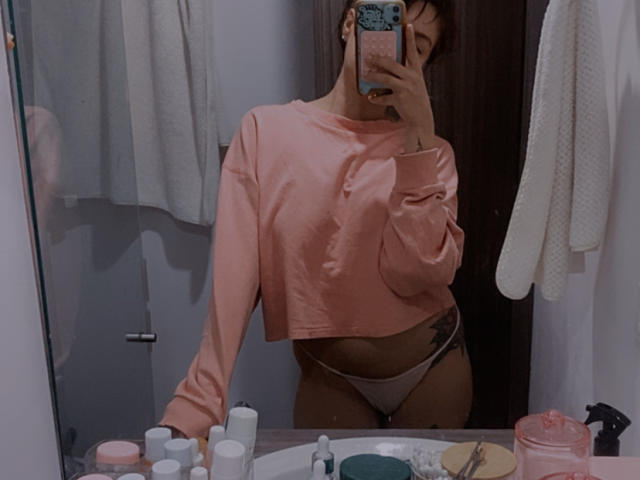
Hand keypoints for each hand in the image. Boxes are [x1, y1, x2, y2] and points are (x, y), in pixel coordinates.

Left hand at [365, 24, 436, 152]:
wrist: (421, 119)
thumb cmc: (415, 100)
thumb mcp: (414, 84)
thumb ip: (404, 75)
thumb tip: (386, 68)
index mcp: (416, 71)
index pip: (412, 52)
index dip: (410, 38)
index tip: (407, 25)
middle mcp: (412, 78)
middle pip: (392, 63)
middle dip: (379, 59)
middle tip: (369, 56)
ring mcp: (406, 88)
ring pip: (386, 78)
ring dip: (374, 75)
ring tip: (366, 74)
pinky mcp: (399, 99)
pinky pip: (384, 97)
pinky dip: (376, 98)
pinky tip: (371, 98)